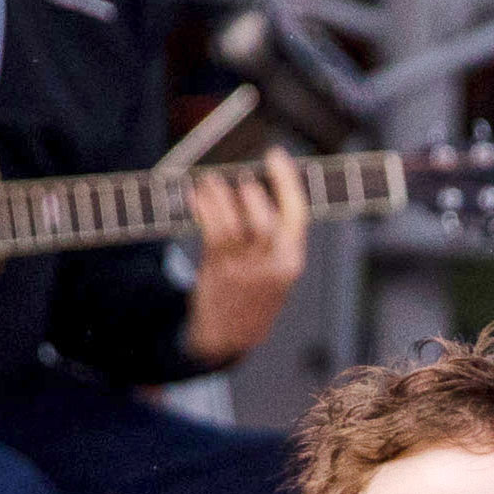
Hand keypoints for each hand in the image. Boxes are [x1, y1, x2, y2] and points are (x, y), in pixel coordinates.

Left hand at [178, 150, 314, 361]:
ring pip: (235, 225)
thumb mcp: (274, 271)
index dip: (287, 181)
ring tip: (210, 180)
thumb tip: (255, 188)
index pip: (297, 214)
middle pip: (266, 220)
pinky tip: (196, 197)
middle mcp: (272, 266)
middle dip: (251, 192)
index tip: (275, 155)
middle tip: (238, 177)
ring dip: (220, 196)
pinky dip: (203, 210)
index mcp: (292, 261)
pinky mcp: (219, 273)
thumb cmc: (250, 298)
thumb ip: (273, 238)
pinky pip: (211, 234)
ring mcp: (244, 271)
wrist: (229, 339)